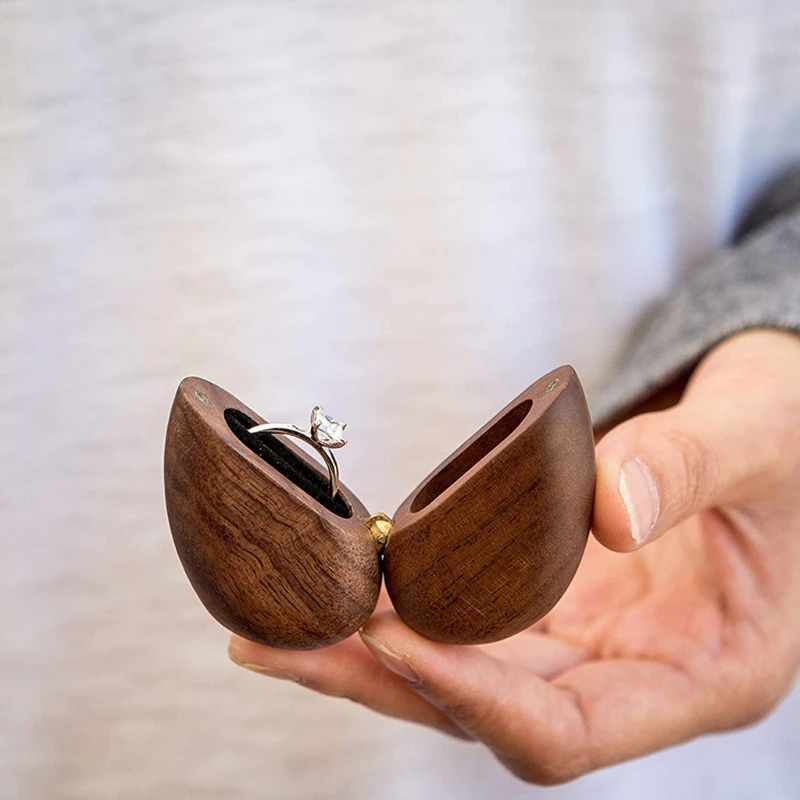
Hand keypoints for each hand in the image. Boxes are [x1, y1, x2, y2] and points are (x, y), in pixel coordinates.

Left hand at [229, 329, 799, 783]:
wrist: (779, 420)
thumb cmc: (793, 434)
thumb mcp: (763, 434)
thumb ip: (691, 466)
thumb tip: (602, 507)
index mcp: (705, 673)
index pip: (567, 730)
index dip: (475, 696)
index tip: (394, 636)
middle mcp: (632, 673)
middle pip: (487, 711)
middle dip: (380, 681)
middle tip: (279, 642)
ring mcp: (587, 637)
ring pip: (461, 670)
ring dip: (366, 652)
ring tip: (273, 625)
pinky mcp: (554, 594)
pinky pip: (465, 615)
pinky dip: (400, 603)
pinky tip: (335, 583)